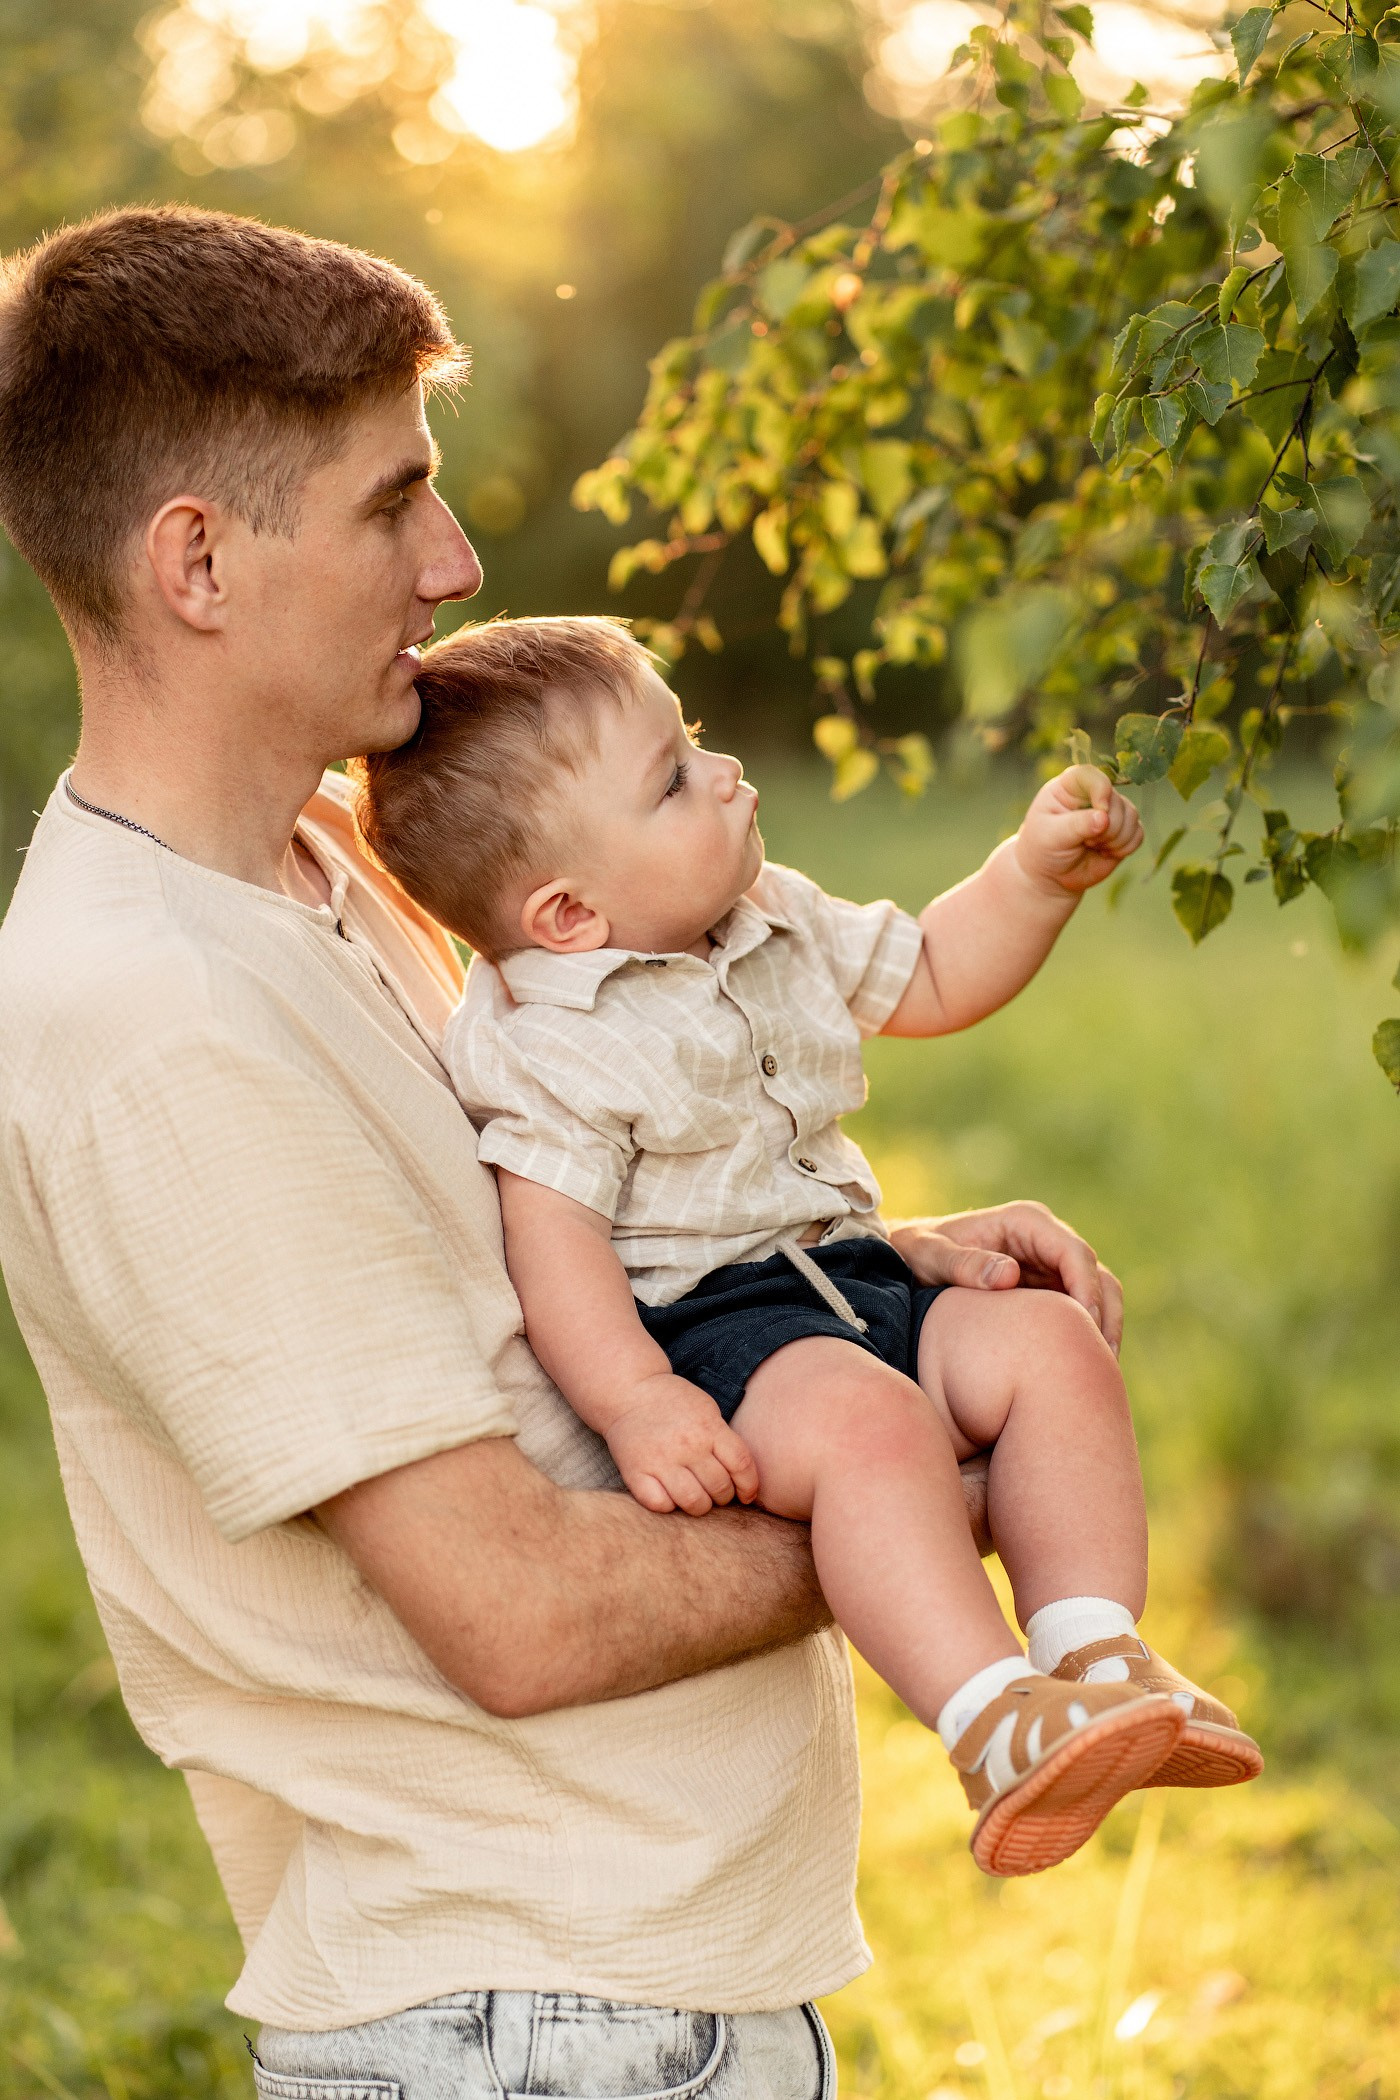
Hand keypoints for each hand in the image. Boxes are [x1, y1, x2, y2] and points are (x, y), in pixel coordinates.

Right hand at [606, 1373, 760, 1515]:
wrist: (628, 1390)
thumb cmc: (673, 1402)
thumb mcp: (707, 1409)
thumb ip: (723, 1439)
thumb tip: (741, 1477)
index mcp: (709, 1427)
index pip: (741, 1465)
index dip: (749, 1486)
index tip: (745, 1494)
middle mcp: (687, 1445)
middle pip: (720, 1487)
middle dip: (723, 1497)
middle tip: (716, 1492)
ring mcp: (661, 1460)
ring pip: (694, 1502)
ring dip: (700, 1506)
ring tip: (696, 1497)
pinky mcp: (636, 1472)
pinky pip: (661, 1505)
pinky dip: (669, 1505)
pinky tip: (670, 1495)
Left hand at [887, 1200, 1124, 1354]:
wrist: (907, 1260)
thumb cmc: (915, 1252)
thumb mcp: (929, 1255)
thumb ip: (963, 1264)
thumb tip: (1010, 1274)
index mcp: (1026, 1222)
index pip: (1074, 1253)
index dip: (1086, 1289)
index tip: (1084, 1326)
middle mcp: (1046, 1240)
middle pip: (1096, 1275)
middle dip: (1104, 1316)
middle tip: (1101, 1361)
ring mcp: (1050, 1266)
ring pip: (1097, 1296)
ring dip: (1104, 1330)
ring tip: (1102, 1372)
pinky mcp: (1048, 1291)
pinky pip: (1080, 1313)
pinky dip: (1087, 1338)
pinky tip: (1083, 1371)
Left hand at [1014, 765, 1142, 896]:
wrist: (1052, 874)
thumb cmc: (1044, 848)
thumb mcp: (1052, 836)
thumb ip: (1076, 825)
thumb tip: (1103, 819)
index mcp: (1070, 786)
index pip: (1092, 776)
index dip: (1101, 791)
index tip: (1100, 812)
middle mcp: (1094, 794)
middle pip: (1116, 802)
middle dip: (1106, 828)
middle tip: (1084, 842)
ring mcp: (1111, 810)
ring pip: (1132, 816)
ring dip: (1116, 839)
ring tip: (1093, 847)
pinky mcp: (1123, 830)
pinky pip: (1138, 834)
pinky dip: (1125, 847)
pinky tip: (1106, 853)